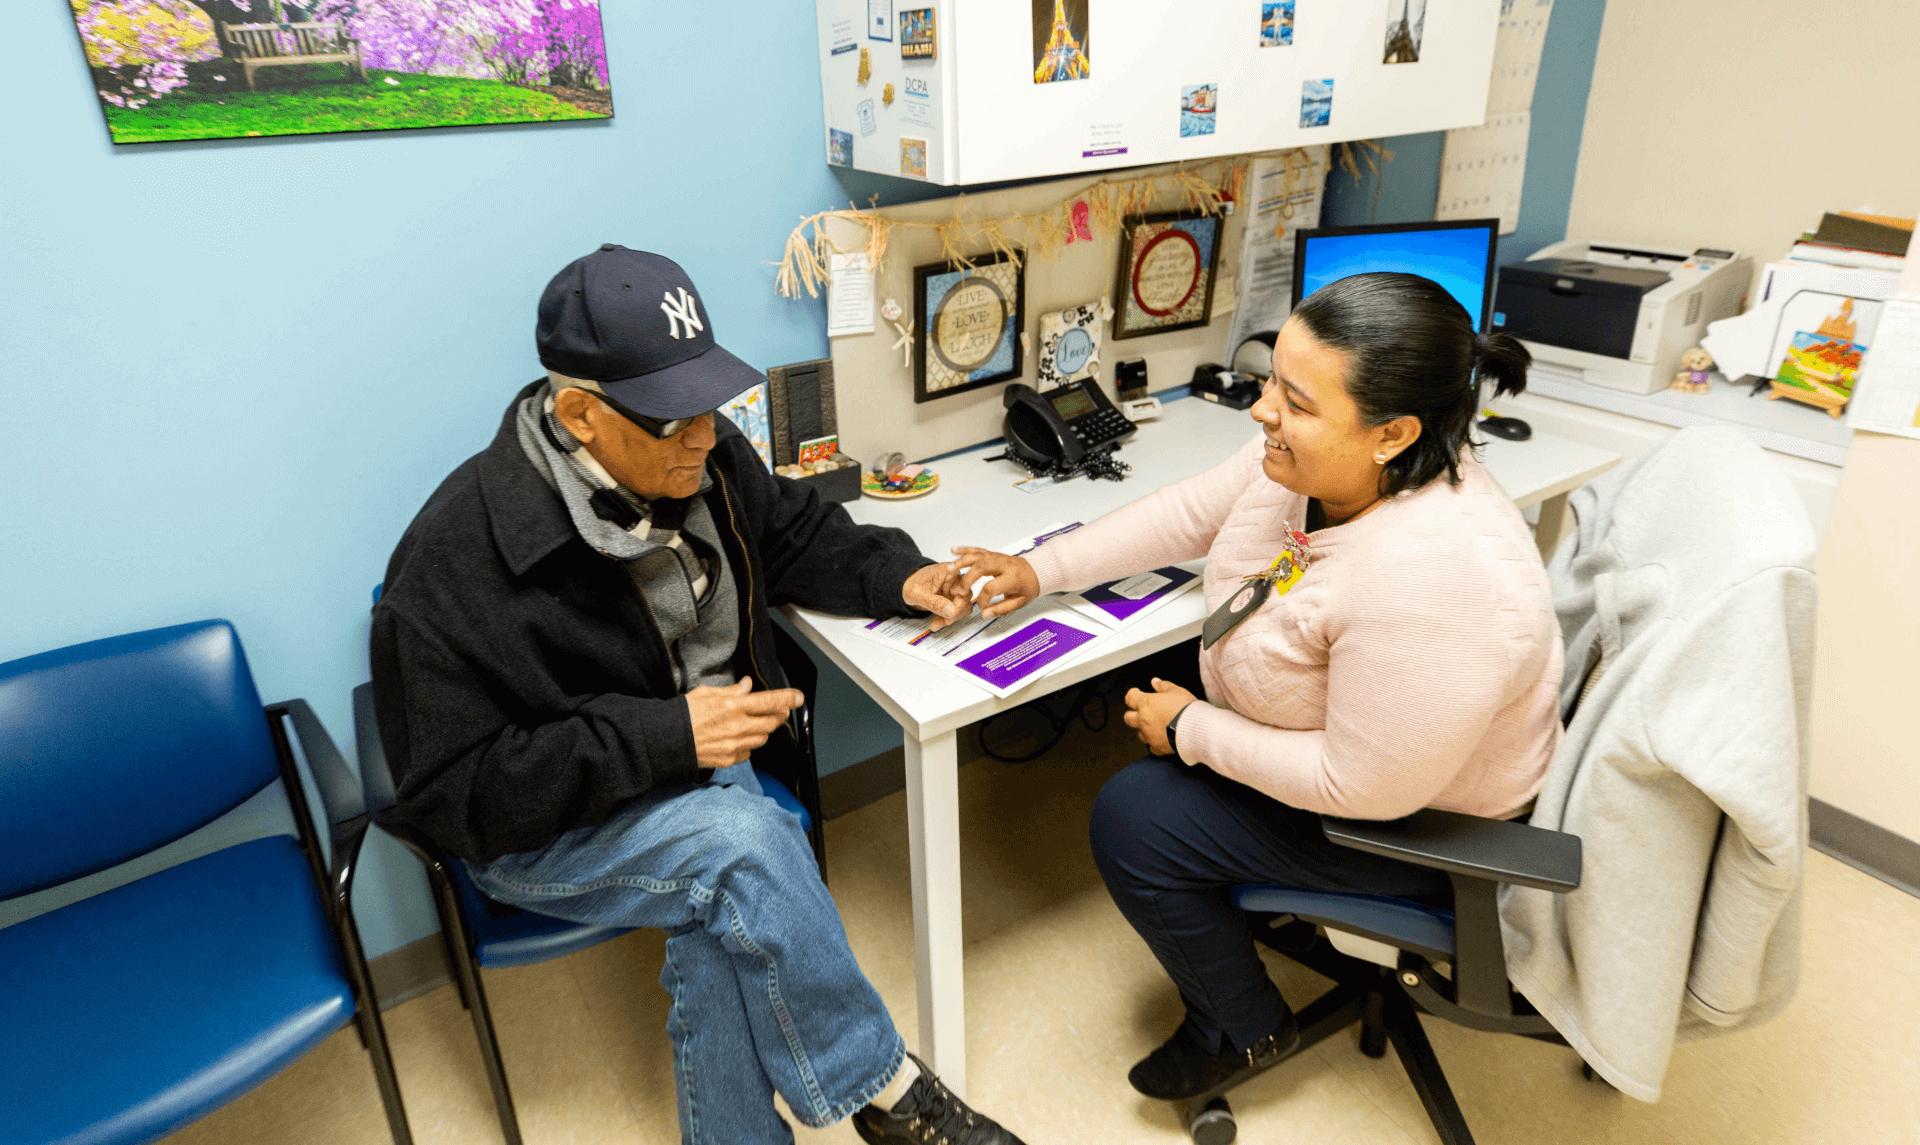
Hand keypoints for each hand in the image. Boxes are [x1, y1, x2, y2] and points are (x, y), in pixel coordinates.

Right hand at [685, 678, 804, 768]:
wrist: (666, 740)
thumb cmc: (683, 714)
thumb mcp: (706, 693)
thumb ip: (731, 690)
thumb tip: (747, 685)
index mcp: (732, 706)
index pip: (769, 701)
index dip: (787, 699)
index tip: (798, 697)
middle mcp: (737, 726)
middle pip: (771, 723)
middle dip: (779, 715)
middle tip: (779, 710)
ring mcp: (734, 745)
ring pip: (762, 738)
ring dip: (763, 730)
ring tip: (755, 723)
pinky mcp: (729, 759)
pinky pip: (748, 752)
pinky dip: (748, 745)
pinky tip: (739, 738)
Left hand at [902, 562, 972, 630]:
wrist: (905, 583)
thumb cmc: (911, 583)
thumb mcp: (918, 593)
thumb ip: (935, 602)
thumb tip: (951, 611)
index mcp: (949, 573)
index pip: (963, 592)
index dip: (958, 607)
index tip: (948, 616)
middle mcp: (955, 580)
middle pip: (965, 600)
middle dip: (953, 614)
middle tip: (941, 622)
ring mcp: (955, 588)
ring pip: (962, 607)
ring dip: (951, 618)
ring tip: (936, 623)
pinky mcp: (952, 596)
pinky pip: (956, 610)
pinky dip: (948, 618)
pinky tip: (938, 622)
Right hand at [949, 547, 1039, 618]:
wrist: (1037, 570)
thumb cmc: (1029, 586)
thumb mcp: (1019, 602)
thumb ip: (1001, 609)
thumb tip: (985, 614)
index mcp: (1013, 578)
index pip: (992, 588)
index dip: (982, 599)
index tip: (980, 606)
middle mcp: (1004, 565)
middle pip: (981, 567)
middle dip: (967, 579)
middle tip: (958, 590)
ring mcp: (998, 557)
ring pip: (977, 556)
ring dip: (962, 562)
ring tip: (949, 569)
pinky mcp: (994, 554)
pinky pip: (978, 550)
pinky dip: (965, 550)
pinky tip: (954, 551)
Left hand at [1124, 678, 1198, 756]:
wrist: (1196, 728)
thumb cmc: (1186, 708)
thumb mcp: (1176, 690)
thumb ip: (1163, 685)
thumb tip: (1155, 682)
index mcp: (1145, 704)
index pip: (1130, 697)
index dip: (1133, 694)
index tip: (1136, 693)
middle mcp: (1144, 720)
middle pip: (1128, 718)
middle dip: (1133, 713)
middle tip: (1142, 711)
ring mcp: (1150, 735)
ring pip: (1139, 733)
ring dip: (1144, 729)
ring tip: (1154, 725)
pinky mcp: (1158, 747)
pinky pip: (1152, 747)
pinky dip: (1155, 743)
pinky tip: (1162, 738)